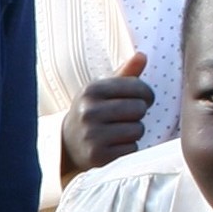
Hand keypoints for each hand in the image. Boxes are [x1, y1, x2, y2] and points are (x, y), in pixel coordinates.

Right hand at [64, 54, 152, 177]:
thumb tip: (142, 55)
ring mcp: (92, 135)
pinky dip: (128, 148)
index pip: (137, 87)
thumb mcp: (101, 90)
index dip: (146, 94)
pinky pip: (132, 149)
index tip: (141, 99)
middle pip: (139, 108)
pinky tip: (114, 145)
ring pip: (137, 129)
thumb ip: (125, 73)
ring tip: (119, 131)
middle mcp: (89, 111)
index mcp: (91, 90)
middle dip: (138, 113)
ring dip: (134, 132)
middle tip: (126, 118)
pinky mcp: (98, 156)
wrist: (66, 144)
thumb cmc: (91, 112)